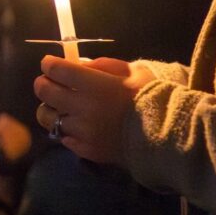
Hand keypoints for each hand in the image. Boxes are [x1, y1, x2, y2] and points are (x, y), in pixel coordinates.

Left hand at [33, 56, 155, 163]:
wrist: (171, 136)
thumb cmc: (154, 97)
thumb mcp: (132, 71)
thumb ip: (101, 66)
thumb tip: (77, 65)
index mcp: (94, 85)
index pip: (55, 69)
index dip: (49, 64)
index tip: (51, 64)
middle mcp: (82, 108)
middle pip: (44, 91)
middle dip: (44, 83)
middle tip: (51, 82)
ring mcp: (82, 132)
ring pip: (47, 117)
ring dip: (51, 108)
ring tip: (61, 107)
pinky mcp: (86, 150)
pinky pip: (63, 138)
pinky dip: (66, 130)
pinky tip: (77, 126)